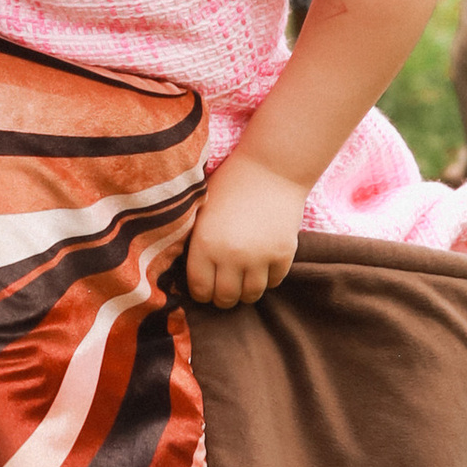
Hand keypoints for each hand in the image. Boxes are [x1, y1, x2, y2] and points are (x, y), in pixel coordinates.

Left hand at [184, 152, 306, 308]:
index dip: (201, 293)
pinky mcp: (283, 254)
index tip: (204, 287)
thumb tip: (182, 273)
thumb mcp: (201, 211)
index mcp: (204, 243)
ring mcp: (260, 257)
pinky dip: (267, 279)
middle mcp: (231, 256)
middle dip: (222, 297)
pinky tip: (261, 266)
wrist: (272, 167)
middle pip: (225, 298)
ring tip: (242, 281)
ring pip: (251, 295)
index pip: (199, 289)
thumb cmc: (230, 184)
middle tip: (223, 288)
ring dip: (245, 292)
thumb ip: (194, 242)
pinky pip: (274, 282)